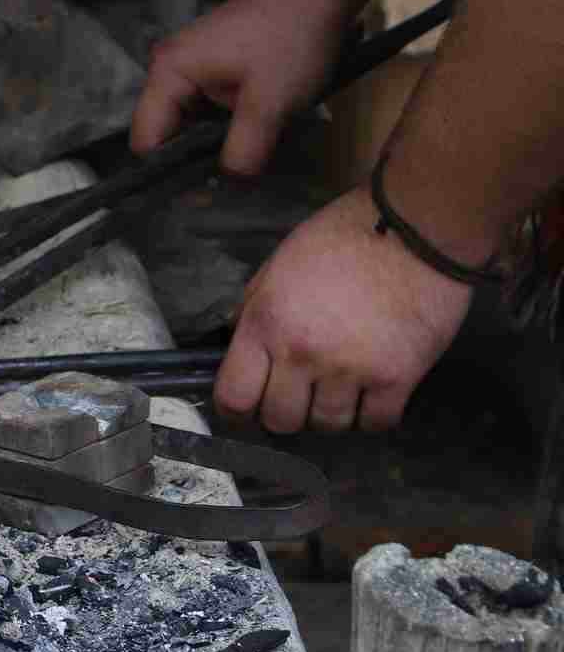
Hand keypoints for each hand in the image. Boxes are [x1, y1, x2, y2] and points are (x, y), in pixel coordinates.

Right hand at [130, 0, 349, 174]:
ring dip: (217, 144)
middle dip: (198, 160)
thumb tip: (228, 187)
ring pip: (190, 126)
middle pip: (167, 135)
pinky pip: (208, 111)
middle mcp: (169, 70)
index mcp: (168, 74)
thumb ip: (243, 152)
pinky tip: (257, 128)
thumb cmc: (293, 37)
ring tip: (253, 149)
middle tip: (237, 177)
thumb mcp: (270, 103)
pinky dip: (229, 126)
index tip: (206, 192)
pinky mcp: (213, 67)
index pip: (146, 142)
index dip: (170, 173)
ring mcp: (191, 67)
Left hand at [216, 187, 470, 433]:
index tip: (247, 410)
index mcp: (266, 324)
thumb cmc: (347, 236)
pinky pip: (375, 423)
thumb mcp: (280, 264)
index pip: (233, 397)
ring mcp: (350, 369)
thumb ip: (254, 308)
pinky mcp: (397, 377)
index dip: (236, 411)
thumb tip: (237, 342)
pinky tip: (372, 395)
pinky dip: (371, 416)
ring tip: (339, 391)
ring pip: (328, 426)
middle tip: (300, 396)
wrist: (418, 225)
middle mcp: (302, 353)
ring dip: (330, 414)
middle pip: (280, 420)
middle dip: (286, 413)